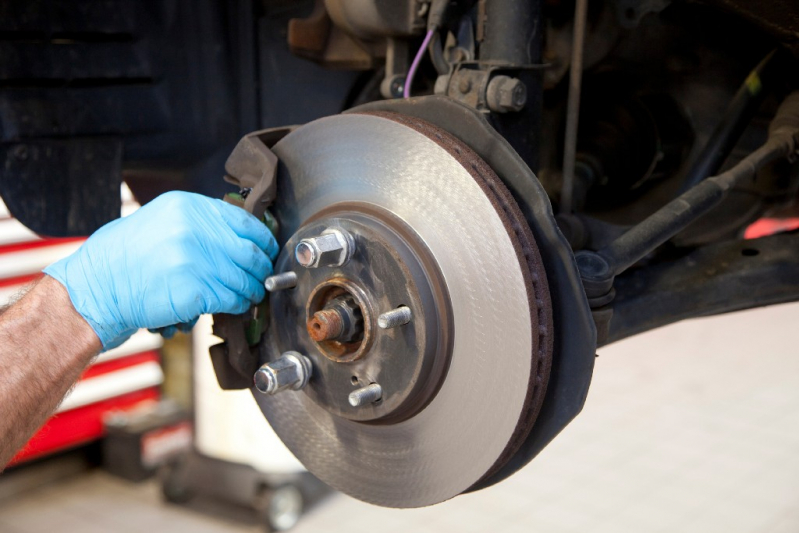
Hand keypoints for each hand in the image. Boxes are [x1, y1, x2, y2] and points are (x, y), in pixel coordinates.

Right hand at [44, 191, 277, 348]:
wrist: (97, 287)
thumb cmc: (126, 256)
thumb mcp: (162, 220)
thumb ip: (200, 223)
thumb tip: (241, 237)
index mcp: (189, 207)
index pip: (245, 221)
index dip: (263, 240)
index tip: (268, 251)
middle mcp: (194, 230)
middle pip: (250, 252)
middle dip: (262, 269)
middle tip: (263, 278)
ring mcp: (195, 261)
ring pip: (245, 278)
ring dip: (252, 290)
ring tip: (250, 294)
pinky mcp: (194, 291)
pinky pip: (232, 299)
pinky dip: (239, 304)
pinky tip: (235, 305)